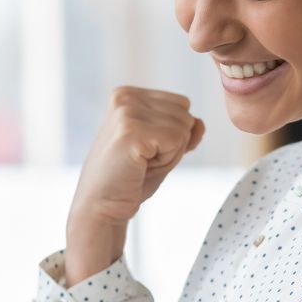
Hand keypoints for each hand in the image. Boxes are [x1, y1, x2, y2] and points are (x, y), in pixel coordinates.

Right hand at [70, 86, 204, 228]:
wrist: (101, 206)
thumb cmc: (129, 179)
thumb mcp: (161, 149)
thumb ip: (183, 132)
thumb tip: (199, 122)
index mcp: (127, 94)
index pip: (182, 104)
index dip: (173, 133)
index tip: (145, 149)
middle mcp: (125, 97)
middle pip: (185, 114)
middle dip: (174, 143)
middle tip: (143, 160)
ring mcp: (127, 112)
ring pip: (184, 127)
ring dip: (170, 154)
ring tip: (141, 163)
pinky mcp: (131, 131)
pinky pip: (177, 141)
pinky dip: (167, 161)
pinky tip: (141, 166)